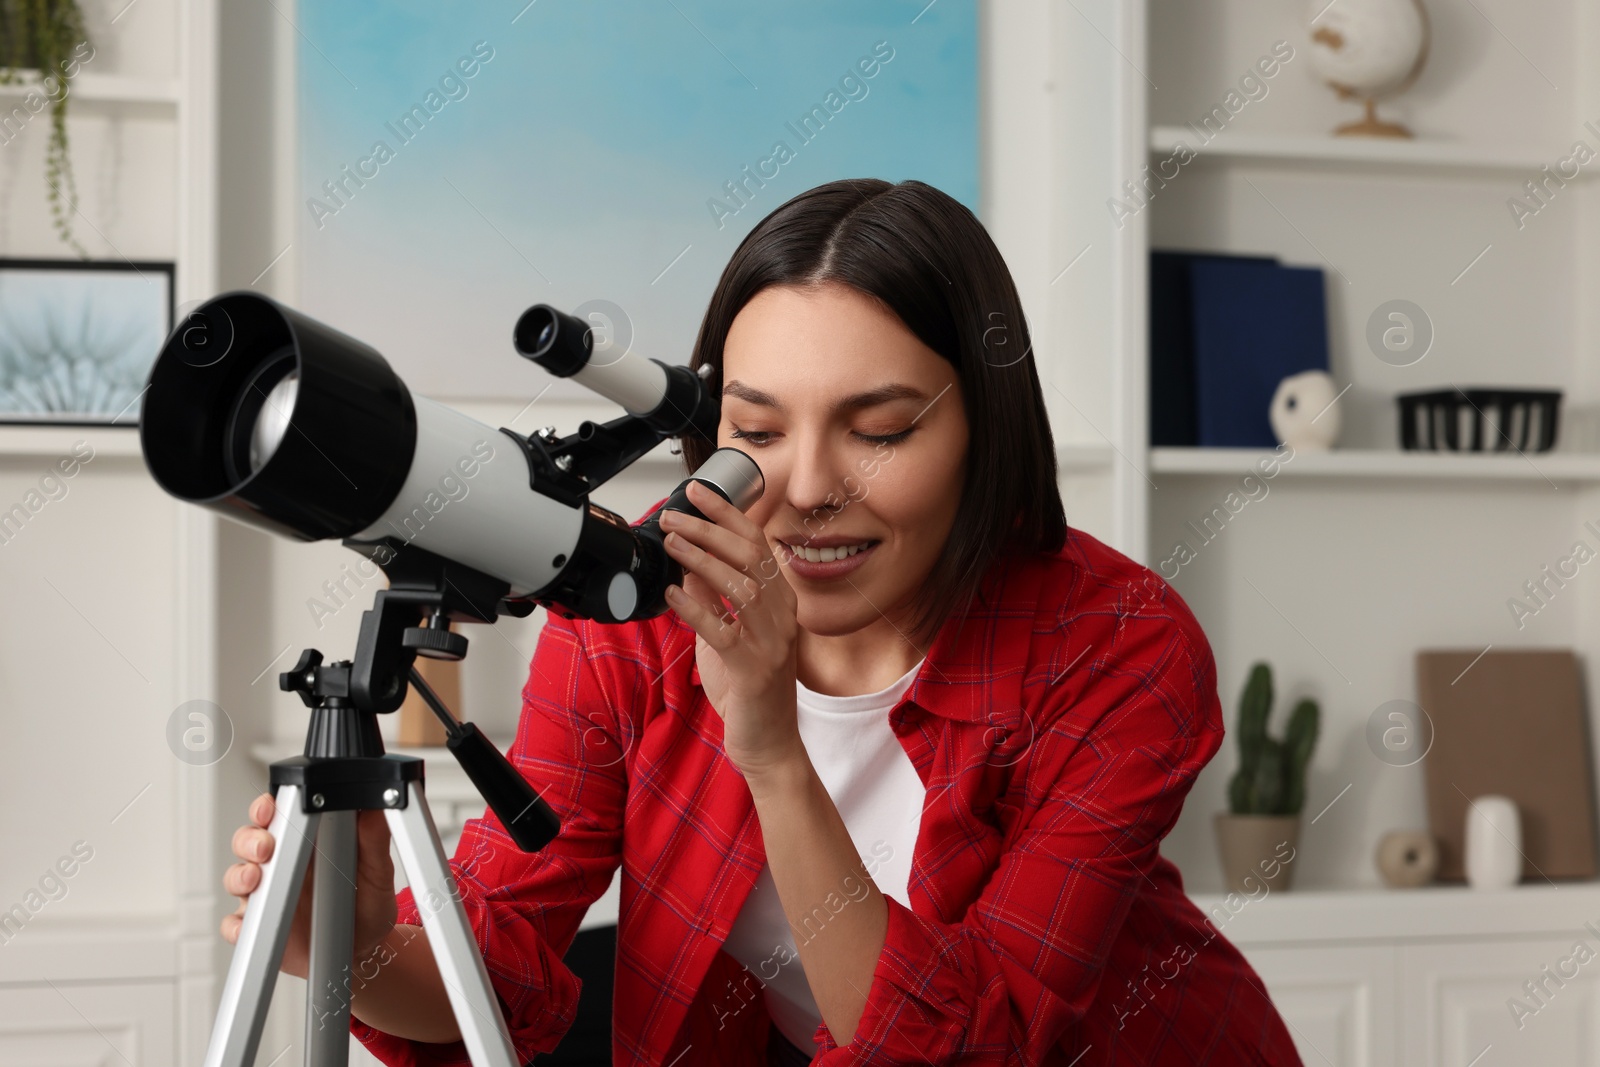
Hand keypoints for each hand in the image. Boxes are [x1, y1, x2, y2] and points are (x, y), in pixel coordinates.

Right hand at [222, 792, 398, 978]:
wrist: (366, 949)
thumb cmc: (367, 905)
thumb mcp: (377, 871)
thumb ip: (374, 840)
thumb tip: (372, 809)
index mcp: (307, 843)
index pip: (278, 816)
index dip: (267, 808)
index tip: (269, 809)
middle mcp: (282, 865)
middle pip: (249, 842)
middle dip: (250, 840)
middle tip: (265, 847)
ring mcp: (268, 895)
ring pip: (237, 878)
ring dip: (240, 876)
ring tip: (254, 879)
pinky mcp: (261, 927)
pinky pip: (237, 924)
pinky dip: (237, 923)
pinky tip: (247, 923)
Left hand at [661, 479, 804, 778]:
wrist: (769, 745)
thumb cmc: (749, 692)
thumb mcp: (728, 636)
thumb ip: (713, 602)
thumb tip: (690, 565)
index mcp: (779, 603)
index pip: (757, 544)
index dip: (728, 514)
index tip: (699, 492)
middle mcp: (782, 617)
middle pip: (749, 557)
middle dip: (710, 529)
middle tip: (675, 515)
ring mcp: (771, 643)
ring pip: (740, 586)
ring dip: (703, 560)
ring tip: (672, 543)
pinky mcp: (754, 670)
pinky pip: (724, 631)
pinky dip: (697, 609)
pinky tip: (674, 594)